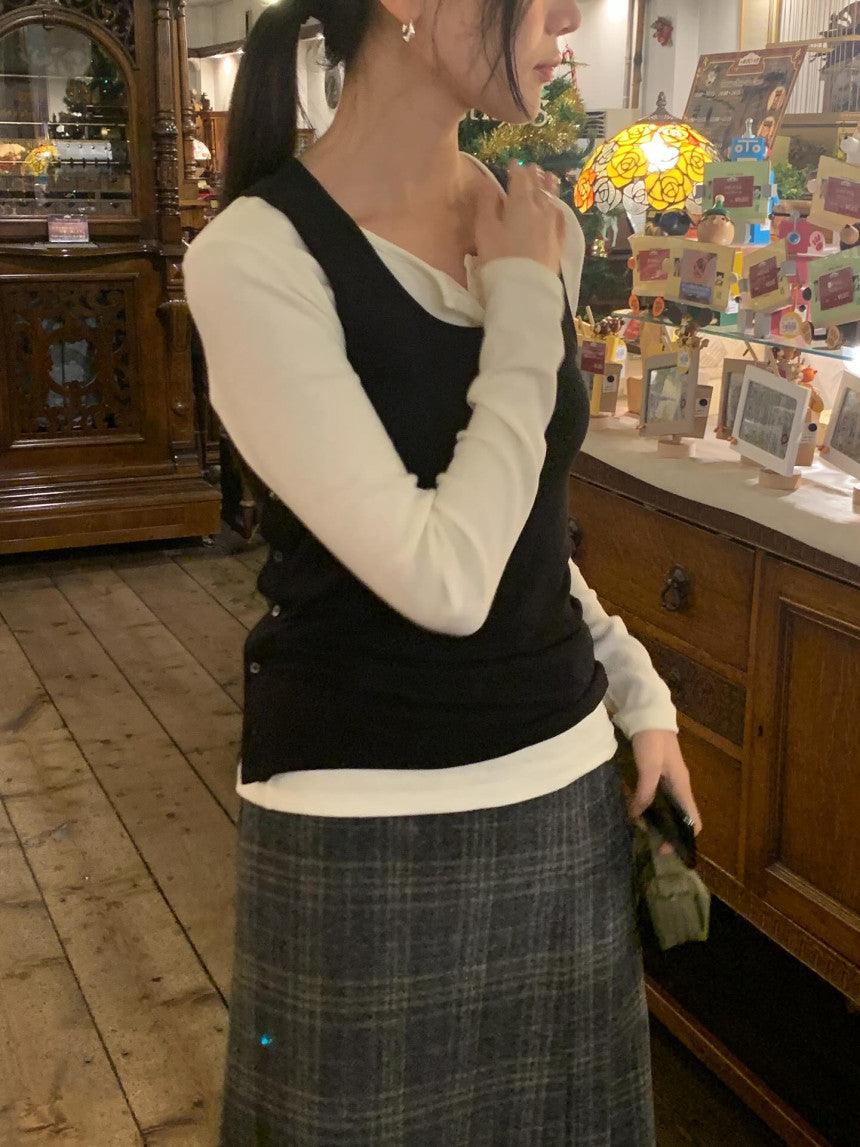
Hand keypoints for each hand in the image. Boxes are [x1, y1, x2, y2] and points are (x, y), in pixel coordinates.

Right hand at [475, 161, 565, 275]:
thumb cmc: (499, 257)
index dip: (516, 168)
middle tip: (533, 167)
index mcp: (520, 202)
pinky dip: (558, 210)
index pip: (519, 178)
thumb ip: (486, 203)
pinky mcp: (559, 242)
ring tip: (549, 178)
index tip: (513, 162)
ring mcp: (552, 226)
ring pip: (552, 200)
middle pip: (538, 186)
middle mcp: (540, 209)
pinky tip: (558, 209)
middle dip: (534, 175)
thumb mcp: (485, 229)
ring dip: (549, 187)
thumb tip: (486, 183)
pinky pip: (561, 220)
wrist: (524, 287)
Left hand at [629, 729, 702, 837]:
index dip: (684, 838)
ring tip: (642, 829)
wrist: (649, 716)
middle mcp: (680, 787)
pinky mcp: (659, 775)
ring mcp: (670, 781)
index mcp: (682, 786)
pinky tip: (637, 810)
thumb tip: (637, 816)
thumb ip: (645, 791)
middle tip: (650, 842)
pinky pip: (659, 798)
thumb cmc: (652, 741)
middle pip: (681, 818)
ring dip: (659, 821)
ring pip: (670, 809)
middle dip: (669, 833)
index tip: (666, 847)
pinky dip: (651, 808)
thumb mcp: (648, 767)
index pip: (694, 821)